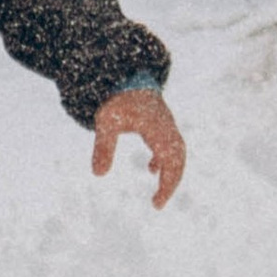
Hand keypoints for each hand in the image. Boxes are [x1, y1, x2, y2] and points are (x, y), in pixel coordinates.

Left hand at [93, 88, 185, 206]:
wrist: (126, 73)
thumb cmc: (116, 97)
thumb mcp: (106, 121)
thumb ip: (103, 146)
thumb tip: (98, 174)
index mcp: (158, 129)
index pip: (171, 161)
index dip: (168, 183)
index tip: (157, 203)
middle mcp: (167, 127)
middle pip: (179, 158)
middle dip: (172, 181)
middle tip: (158, 203)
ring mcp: (166, 124)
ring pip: (176, 152)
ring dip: (170, 172)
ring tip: (158, 193)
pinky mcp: (160, 122)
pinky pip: (169, 145)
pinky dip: (164, 160)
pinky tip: (150, 168)